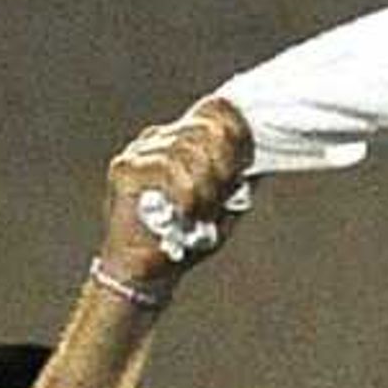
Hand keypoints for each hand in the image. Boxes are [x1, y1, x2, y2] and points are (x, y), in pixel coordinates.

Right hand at [102, 94, 255, 281]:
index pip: (212, 116)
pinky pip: (166, 165)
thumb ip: (236, 184)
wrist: (145, 272)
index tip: (247, 160)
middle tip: (220, 194)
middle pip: (203, 129)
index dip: (235, 131)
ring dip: (203, 183)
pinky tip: (185, 209)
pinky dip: (184, 190)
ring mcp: (141, 151)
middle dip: (222, 162)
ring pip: (186, 147)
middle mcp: (159, 140)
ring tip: (201, 209)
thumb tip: (260, 163)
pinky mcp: (126, 168)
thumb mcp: (222, 209)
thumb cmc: (183, 240)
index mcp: (181, 142)